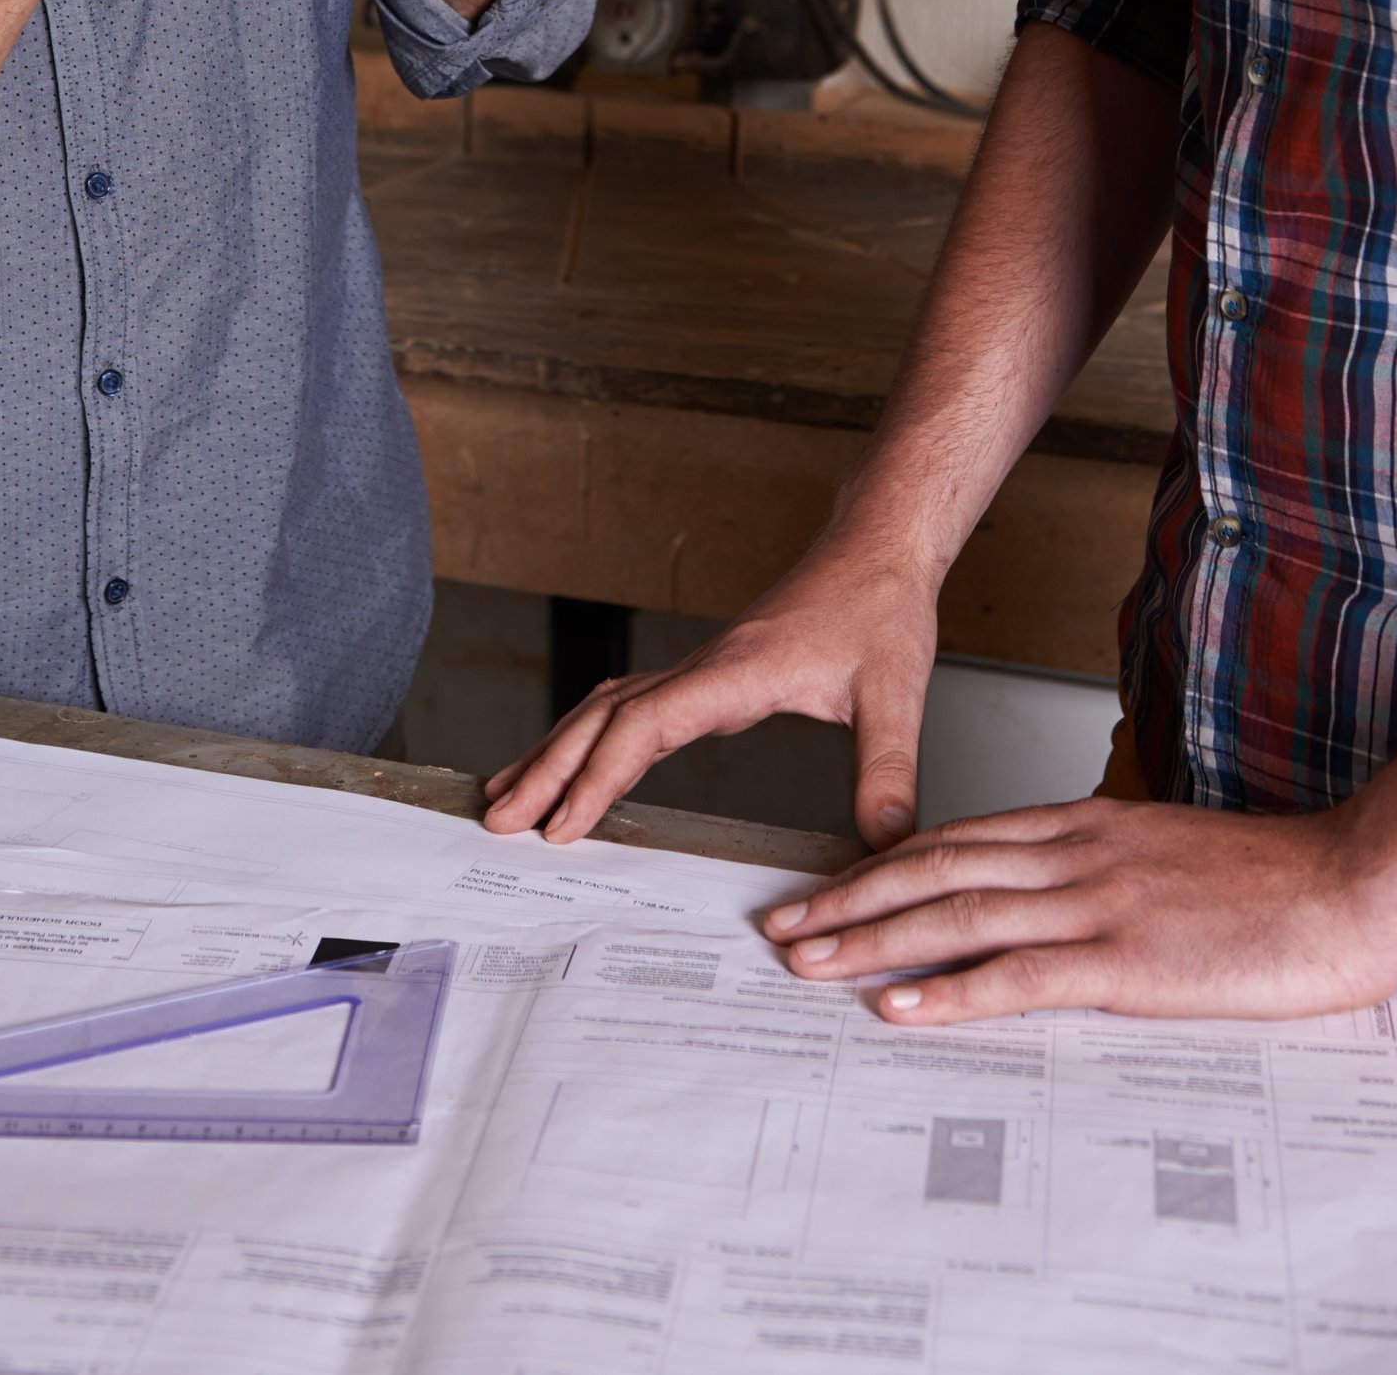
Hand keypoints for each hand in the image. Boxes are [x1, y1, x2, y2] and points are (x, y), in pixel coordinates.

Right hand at [481, 549, 938, 847]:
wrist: (875, 549)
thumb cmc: (880, 607)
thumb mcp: (897, 694)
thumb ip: (888, 771)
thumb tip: (887, 847)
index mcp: (735, 672)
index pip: (645, 725)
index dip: (598, 776)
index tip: (563, 825)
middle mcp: (704, 668)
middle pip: (603, 716)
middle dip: (549, 768)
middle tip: (500, 817)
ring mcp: (700, 670)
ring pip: (607, 708)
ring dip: (557, 750)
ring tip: (508, 792)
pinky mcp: (708, 675)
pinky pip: (630, 706)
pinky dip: (590, 736)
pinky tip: (573, 759)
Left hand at [758, 793, 1396, 1024]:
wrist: (1352, 882)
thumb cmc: (1278, 881)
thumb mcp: (1173, 857)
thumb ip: (1111, 869)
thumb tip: (1062, 901)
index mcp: (1087, 826)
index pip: (959, 840)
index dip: (883, 865)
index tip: (829, 886)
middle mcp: (1077, 853)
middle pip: (935, 868)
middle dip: (849, 897)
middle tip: (784, 924)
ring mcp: (1098, 904)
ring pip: (958, 915)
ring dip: (872, 939)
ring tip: (809, 961)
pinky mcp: (1127, 961)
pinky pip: (1018, 977)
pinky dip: (951, 990)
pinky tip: (900, 1006)